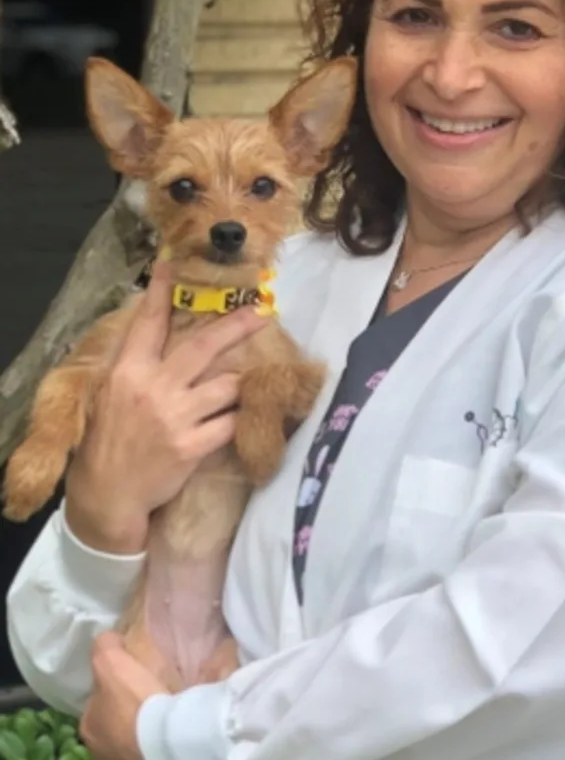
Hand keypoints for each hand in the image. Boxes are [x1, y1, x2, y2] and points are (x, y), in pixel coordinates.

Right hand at [65, 260, 268, 552]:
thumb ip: (134, 364)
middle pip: (202, 347)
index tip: (172, 266)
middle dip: (235, 325)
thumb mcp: (109, 394)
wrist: (108, 493)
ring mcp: (176, 418)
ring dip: (245, 379)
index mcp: (128, 372)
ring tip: (260, 373)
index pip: (149, 324)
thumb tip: (156, 330)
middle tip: (262, 310)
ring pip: (226, 386)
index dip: (161, 292)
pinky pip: (231, 423)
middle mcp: (154, 389)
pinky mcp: (193, 446)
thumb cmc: (108, 440)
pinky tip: (255, 411)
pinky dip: (244, 417)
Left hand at [80, 632, 168, 759]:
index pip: (99, 702)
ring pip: (133, 751)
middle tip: (154, 702)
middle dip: (128, 718)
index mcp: (89, 726)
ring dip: (144, 741)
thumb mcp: (113, 662)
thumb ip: (105, 647)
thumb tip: (108, 640)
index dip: (117, 689)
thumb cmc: (138, 703)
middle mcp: (99, 755)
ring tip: (168, 727)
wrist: (170, 749)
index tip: (137, 682)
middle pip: (114, 728)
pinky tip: (174, 748)